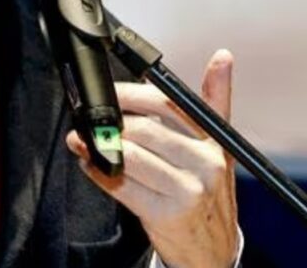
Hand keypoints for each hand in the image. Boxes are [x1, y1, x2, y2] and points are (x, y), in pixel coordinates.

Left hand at [67, 50, 236, 267]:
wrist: (213, 248)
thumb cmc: (210, 190)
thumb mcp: (219, 145)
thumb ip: (215, 100)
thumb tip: (222, 57)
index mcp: (215, 140)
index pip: (170, 104)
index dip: (133, 94)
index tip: (111, 92)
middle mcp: (206, 163)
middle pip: (145, 129)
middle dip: (111, 122)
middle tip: (91, 118)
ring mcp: (188, 189)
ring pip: (131, 156)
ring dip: (99, 146)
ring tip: (84, 141)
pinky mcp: (167, 214)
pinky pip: (122, 186)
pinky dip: (100, 173)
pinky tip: (92, 166)